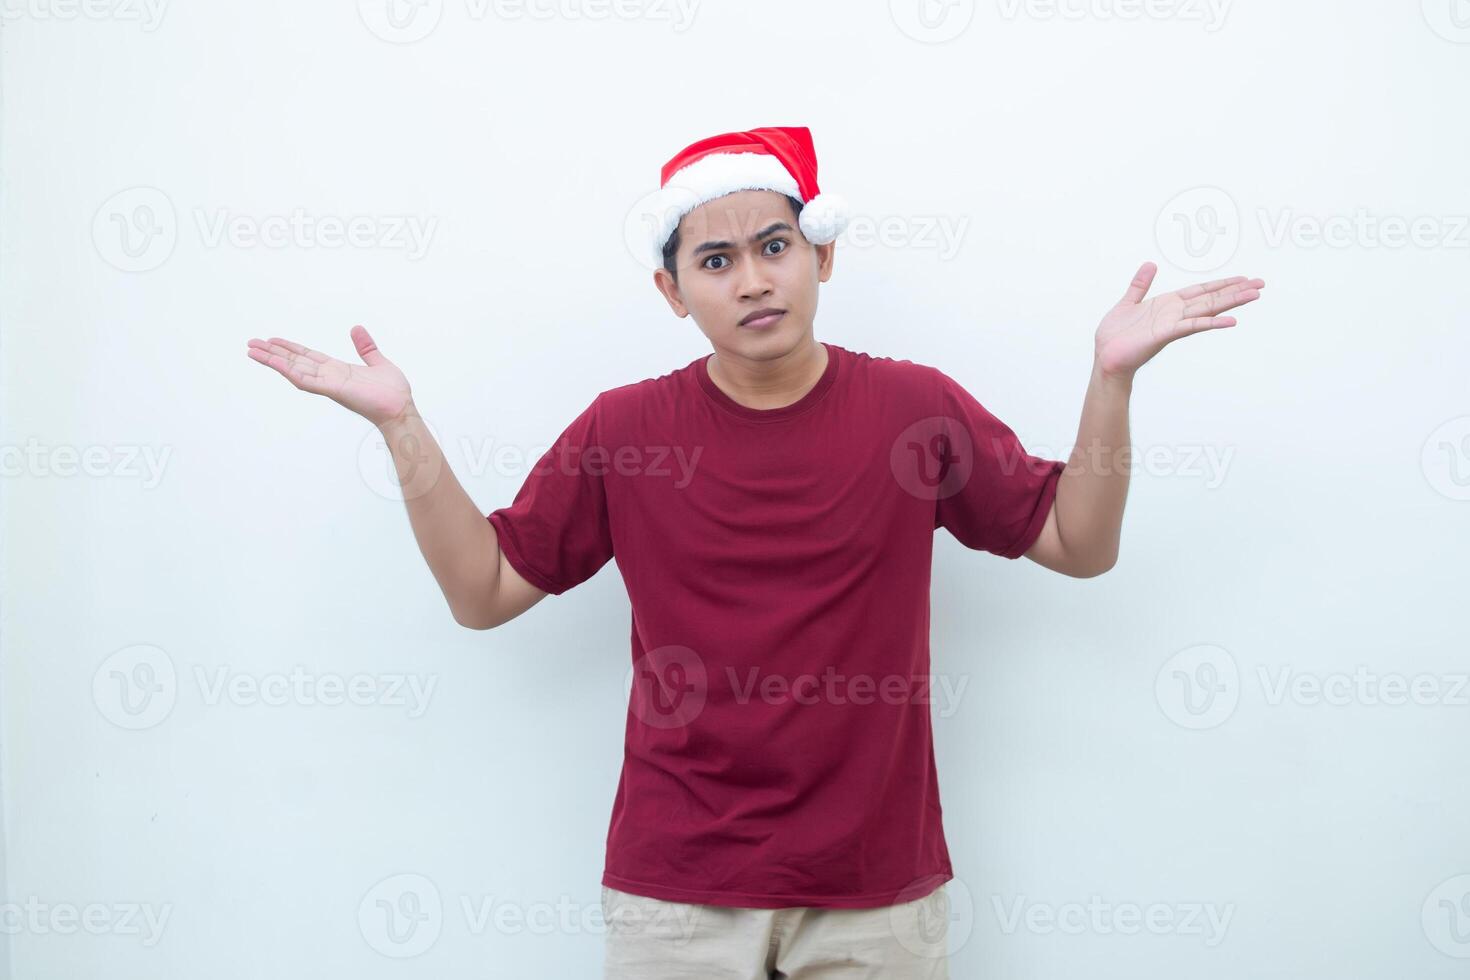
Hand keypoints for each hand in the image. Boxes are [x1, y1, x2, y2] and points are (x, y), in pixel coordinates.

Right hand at [247, 325, 412, 426]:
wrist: (401, 410)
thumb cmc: (393, 392)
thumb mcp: (378, 362)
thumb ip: (366, 347)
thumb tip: (357, 328)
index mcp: (337, 370)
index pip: (307, 356)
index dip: (290, 348)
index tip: (272, 340)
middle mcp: (329, 377)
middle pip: (295, 362)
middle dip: (273, 353)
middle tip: (251, 344)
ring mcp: (328, 384)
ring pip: (294, 370)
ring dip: (273, 361)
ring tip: (252, 351)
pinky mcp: (333, 389)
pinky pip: (306, 380)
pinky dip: (289, 371)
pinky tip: (274, 362)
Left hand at [1094, 262, 1264, 382]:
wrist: (1105, 358)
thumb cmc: (1115, 335)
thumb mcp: (1128, 302)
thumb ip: (1140, 284)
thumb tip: (1151, 264)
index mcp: (1167, 304)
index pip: (1200, 291)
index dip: (1221, 284)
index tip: (1243, 278)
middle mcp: (1174, 314)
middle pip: (1211, 299)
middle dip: (1236, 291)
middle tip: (1261, 284)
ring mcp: (1172, 324)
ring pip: (1207, 309)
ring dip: (1231, 302)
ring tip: (1254, 295)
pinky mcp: (1164, 334)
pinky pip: (1191, 326)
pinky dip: (1211, 322)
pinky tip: (1231, 321)